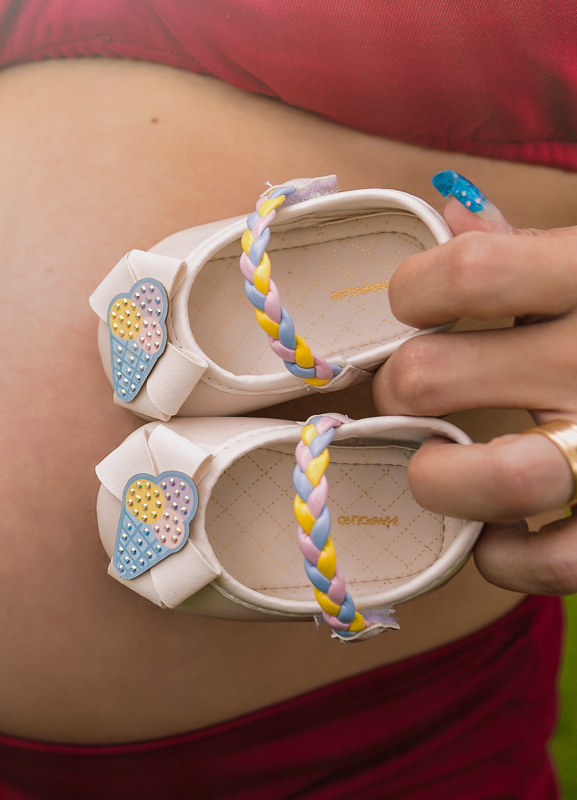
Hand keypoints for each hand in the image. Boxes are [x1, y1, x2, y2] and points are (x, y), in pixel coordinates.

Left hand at [373, 171, 576, 594]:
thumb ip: (529, 249)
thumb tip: (450, 214)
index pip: (467, 273)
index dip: (413, 290)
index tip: (416, 303)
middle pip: (432, 376)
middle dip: (400, 387)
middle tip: (414, 390)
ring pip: (492, 478)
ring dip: (435, 478)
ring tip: (435, 467)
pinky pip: (545, 562)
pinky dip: (501, 556)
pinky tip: (500, 530)